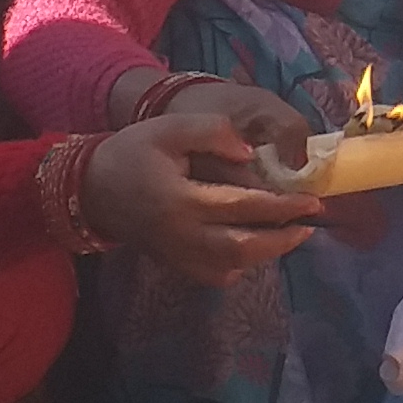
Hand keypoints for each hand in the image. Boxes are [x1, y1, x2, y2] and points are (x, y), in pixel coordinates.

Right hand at [84, 96, 323, 282]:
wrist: (90, 188)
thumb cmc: (132, 152)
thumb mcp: (169, 127)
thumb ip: (213, 132)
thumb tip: (251, 154)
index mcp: (182, 200)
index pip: (242, 206)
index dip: (281, 206)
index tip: (311, 202)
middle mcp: (181, 235)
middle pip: (242, 247)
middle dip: (282, 238)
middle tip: (309, 225)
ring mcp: (176, 255)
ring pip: (231, 266)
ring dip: (266, 253)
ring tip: (291, 234)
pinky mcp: (174, 263)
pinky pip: (213, 275)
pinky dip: (239, 266)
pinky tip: (254, 249)